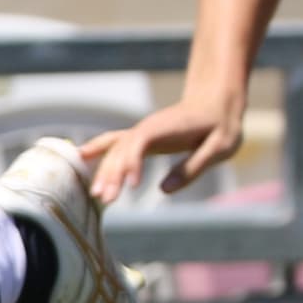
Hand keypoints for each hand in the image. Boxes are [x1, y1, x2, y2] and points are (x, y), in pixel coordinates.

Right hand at [83, 88, 245, 204]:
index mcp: (166, 127)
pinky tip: (81, 158)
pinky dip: (99, 153)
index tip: (132, 186)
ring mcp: (141, 132)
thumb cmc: (221, 126)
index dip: (132, 162)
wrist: (216, 103)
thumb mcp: (219, 148)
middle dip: (112, 173)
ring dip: (105, 171)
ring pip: (116, 150)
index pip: (140, 142)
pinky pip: (115, 145)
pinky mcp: (141, 138)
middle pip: (122, 149)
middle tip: (106, 199)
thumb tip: (164, 189)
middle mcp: (147, 127)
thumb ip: (193, 167)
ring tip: (97, 196)